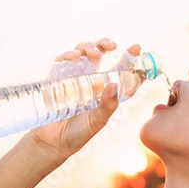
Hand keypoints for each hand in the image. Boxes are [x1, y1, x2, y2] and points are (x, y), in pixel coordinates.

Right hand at [27, 38, 140, 159]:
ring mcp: (73, 76)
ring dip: (89, 47)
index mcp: (104, 88)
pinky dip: (69, 55)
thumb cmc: (78, 133)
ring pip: (82, 53)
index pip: (119, 68)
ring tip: (95, 53)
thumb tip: (114, 86)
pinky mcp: (56, 77)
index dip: (129, 58)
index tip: (136, 49)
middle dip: (106, 44)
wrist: (52, 143)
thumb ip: (107, 106)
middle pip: (100, 53)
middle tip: (113, 46)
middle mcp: (90, 79)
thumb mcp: (97, 121)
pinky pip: (62, 60)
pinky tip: (74, 57)